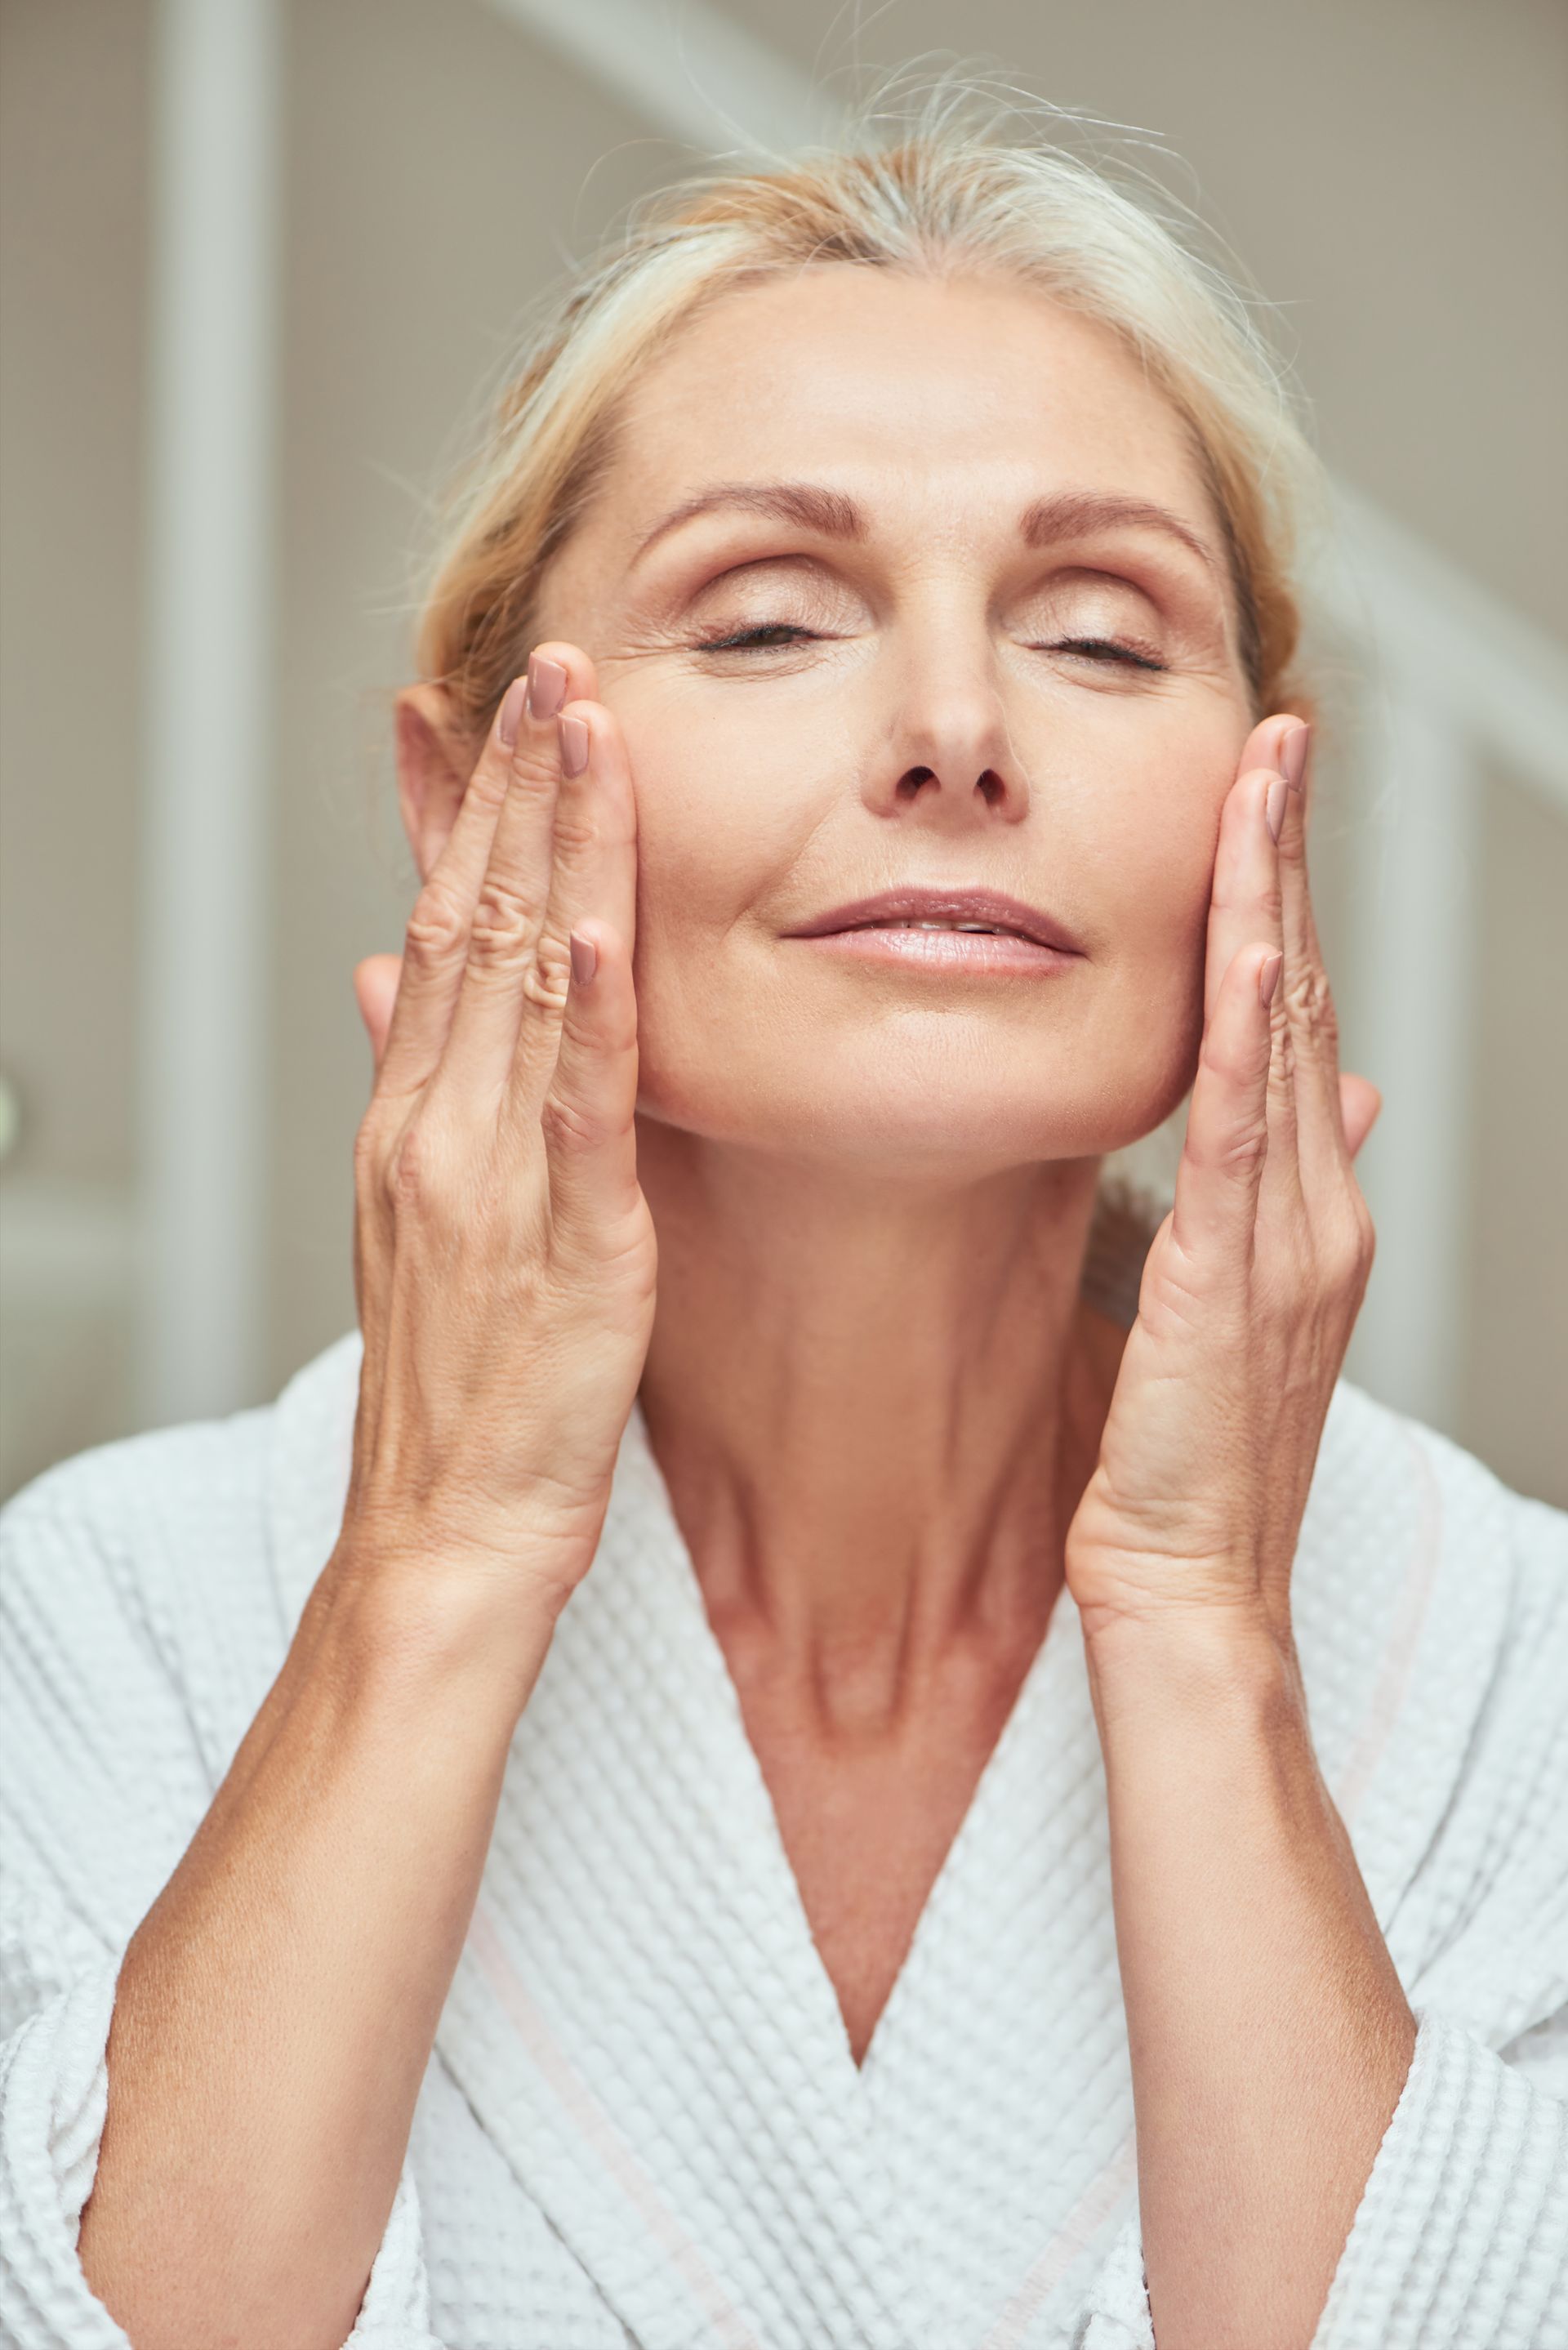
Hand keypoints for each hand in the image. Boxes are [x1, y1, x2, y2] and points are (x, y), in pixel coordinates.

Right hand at [342, 643, 654, 1618]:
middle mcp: (438, 1123)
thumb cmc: (462, 1385)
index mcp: (416, 1115)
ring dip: (554, 846)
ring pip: (521, 979)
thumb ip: (417, 1090)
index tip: (506, 709)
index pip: (441, 927)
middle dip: (517, 785)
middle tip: (555, 662)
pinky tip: (596, 917)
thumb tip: (391, 984)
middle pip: (474, 920)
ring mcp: (492, 1174)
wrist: (445, 1528)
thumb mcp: (424, 1217)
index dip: (474, 810)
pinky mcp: (563, 1237)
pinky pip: (575, 1105)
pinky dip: (585, 1006)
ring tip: (583, 728)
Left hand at [1066, 715, 1379, 1651]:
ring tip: (1267, 775)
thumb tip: (1329, 1098)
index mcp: (1307, 1209)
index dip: (1282, 904)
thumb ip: (1276, 1198)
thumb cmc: (1189, 1464)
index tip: (1262, 801)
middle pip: (1301, 997)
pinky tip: (1251, 926)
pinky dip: (1248, 1014)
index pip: (1292, 1025)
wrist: (1192, 1589)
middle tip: (1278, 737)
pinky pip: (1246, 1115)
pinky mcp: (1241, 1267)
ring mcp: (1293, 1232)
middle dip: (1287, 859)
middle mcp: (1319, 1203)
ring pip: (1282, 1027)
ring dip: (1273, 891)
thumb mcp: (1241, 1310)